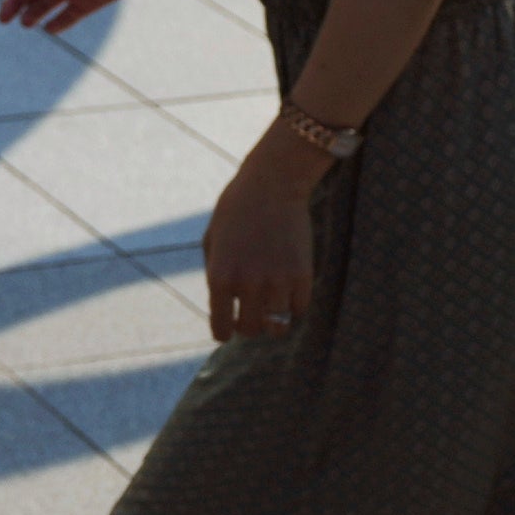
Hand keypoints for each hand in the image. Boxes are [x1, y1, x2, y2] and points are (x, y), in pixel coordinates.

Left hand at [205, 160, 318, 344]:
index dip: (224, 331)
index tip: (229, 326)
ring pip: (278, 326)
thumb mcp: (212, 242)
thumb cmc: (235, 210)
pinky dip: (293, 305)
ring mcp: (277, 280)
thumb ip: (215, 277)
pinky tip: (287, 289)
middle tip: (251, 312)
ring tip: (271, 304)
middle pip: (250, 330)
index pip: (221, 329)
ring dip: (273, 319)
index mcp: (220, 277)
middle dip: (249, 324)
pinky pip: (299, 309)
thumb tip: (225, 311)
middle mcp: (247, 283)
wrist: (271, 183)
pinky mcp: (302, 274)